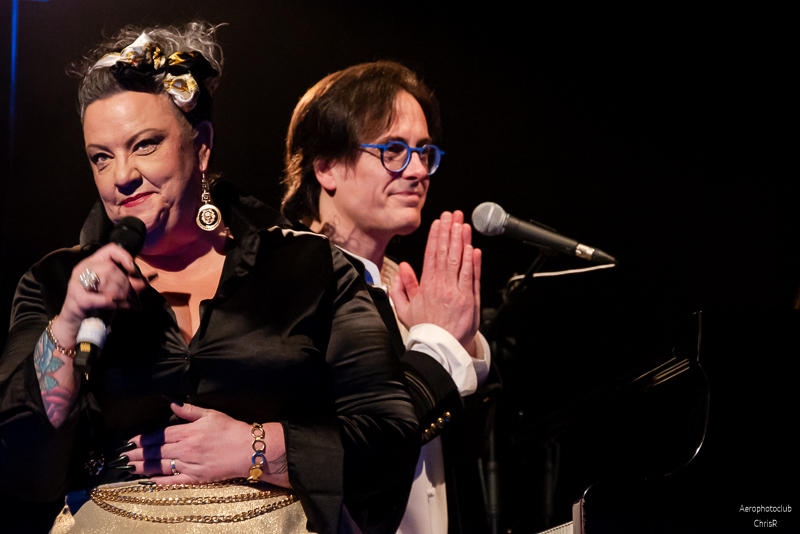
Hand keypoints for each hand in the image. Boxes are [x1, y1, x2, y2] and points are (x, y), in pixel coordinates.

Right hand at [52, 243, 146, 346]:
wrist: (77, 323)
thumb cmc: (97, 304)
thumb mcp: (116, 291)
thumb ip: (130, 284)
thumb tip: (145, 280)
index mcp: (93, 263)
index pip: (110, 250)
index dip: (125, 257)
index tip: (133, 269)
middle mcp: (83, 269)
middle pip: (110, 267)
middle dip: (124, 283)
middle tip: (127, 295)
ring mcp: (77, 283)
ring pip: (105, 278)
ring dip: (119, 292)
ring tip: (121, 301)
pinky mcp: (78, 298)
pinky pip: (101, 297)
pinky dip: (111, 303)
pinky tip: (114, 306)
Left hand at [123, 403, 289, 486]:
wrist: (249, 450)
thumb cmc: (232, 430)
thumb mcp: (211, 414)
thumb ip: (190, 410)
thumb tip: (172, 403)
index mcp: (188, 431)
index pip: (160, 435)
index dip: (143, 439)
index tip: (130, 441)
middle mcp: (186, 448)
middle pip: (156, 452)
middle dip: (137, 454)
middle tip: (122, 457)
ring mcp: (190, 464)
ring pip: (161, 466)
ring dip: (143, 467)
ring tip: (129, 468)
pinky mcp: (196, 477)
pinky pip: (174, 480)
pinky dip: (160, 480)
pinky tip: (149, 479)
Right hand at [390, 211, 481, 354]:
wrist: (440, 348)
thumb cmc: (425, 329)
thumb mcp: (405, 309)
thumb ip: (402, 287)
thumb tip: (402, 269)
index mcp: (426, 286)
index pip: (431, 254)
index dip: (436, 236)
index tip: (439, 222)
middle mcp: (442, 285)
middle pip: (447, 252)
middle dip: (450, 231)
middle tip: (453, 214)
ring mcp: (457, 291)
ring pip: (460, 260)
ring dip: (462, 240)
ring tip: (463, 224)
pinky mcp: (470, 299)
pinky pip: (472, 276)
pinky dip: (473, 261)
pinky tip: (473, 248)